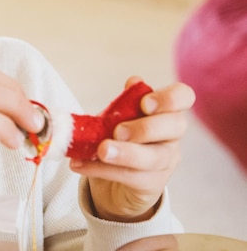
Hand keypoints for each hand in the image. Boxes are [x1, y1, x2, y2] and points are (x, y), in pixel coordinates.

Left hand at [69, 76, 194, 221]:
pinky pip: (131, 176)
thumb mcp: (119, 117)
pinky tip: (81, 164)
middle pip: (175, 126)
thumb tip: (134, 81)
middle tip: (118, 131)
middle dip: (146, 127)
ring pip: (154, 157)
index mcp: (165, 111)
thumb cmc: (121, 138)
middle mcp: (172, 135)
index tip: (144, 103)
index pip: (183, 96)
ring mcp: (165, 161)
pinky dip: (102, 169)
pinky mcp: (152, 184)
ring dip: (125, 153)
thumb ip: (126, 102)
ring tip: (101, 150)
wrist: (118, 179)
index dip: (169, 98)